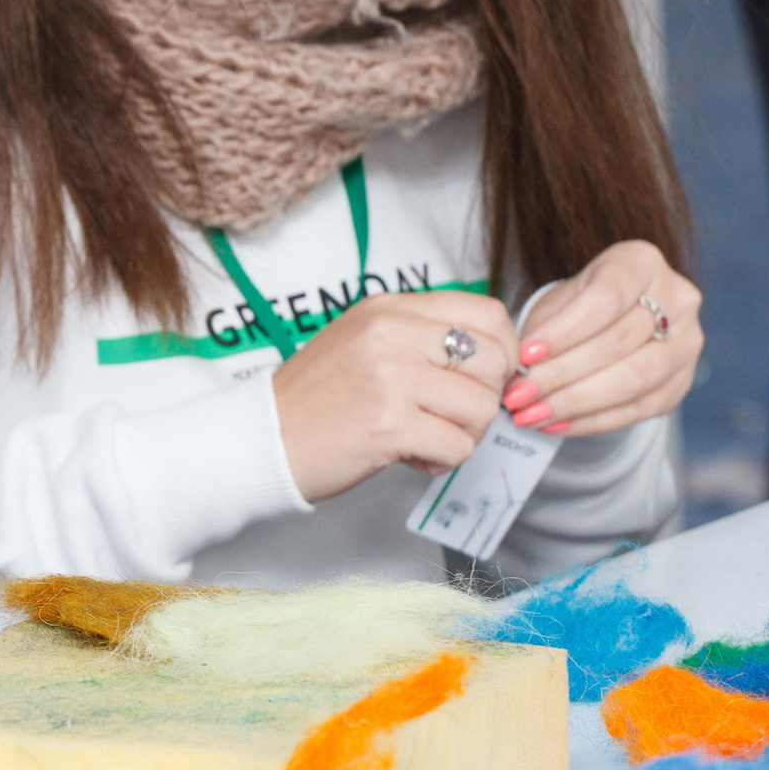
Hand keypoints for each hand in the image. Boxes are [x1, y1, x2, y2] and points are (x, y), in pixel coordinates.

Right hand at [270, 292, 518, 501]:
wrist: (264, 437)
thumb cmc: (318, 397)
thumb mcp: (365, 341)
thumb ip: (420, 336)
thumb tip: (494, 355)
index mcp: (388, 308)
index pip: (486, 313)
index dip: (504, 351)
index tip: (482, 379)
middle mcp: (390, 334)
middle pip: (494, 362)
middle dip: (485, 399)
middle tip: (451, 416)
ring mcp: (390, 377)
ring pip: (482, 408)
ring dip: (462, 434)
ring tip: (424, 436)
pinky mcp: (389, 424)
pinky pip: (457, 447)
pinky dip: (441, 461)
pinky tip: (408, 455)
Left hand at [499, 241, 703, 437]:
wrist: (612, 320)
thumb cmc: (579, 305)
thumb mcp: (559, 300)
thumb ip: (544, 328)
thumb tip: (520, 371)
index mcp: (641, 262)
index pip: (606, 297)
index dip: (564, 330)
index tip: (525, 354)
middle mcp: (677, 298)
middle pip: (618, 343)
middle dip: (560, 374)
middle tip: (518, 395)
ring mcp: (688, 342)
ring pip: (633, 380)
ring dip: (575, 403)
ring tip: (532, 413)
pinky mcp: (683, 381)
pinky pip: (639, 409)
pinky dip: (592, 420)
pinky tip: (556, 423)